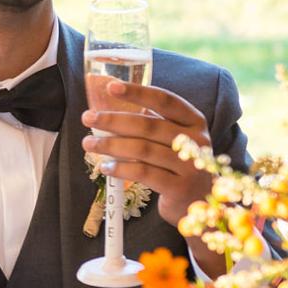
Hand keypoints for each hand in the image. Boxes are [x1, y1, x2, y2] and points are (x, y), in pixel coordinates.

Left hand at [81, 81, 213, 229]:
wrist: (199, 201)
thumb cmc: (178, 164)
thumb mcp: (174, 139)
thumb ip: (152, 123)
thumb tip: (109, 108)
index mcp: (194, 121)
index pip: (165, 100)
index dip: (138, 92)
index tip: (111, 86)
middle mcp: (197, 140)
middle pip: (149, 125)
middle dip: (114, 120)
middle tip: (88, 117)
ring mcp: (190, 166)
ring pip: (143, 149)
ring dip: (111, 145)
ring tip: (88, 143)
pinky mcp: (179, 188)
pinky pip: (143, 173)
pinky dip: (120, 168)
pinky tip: (105, 166)